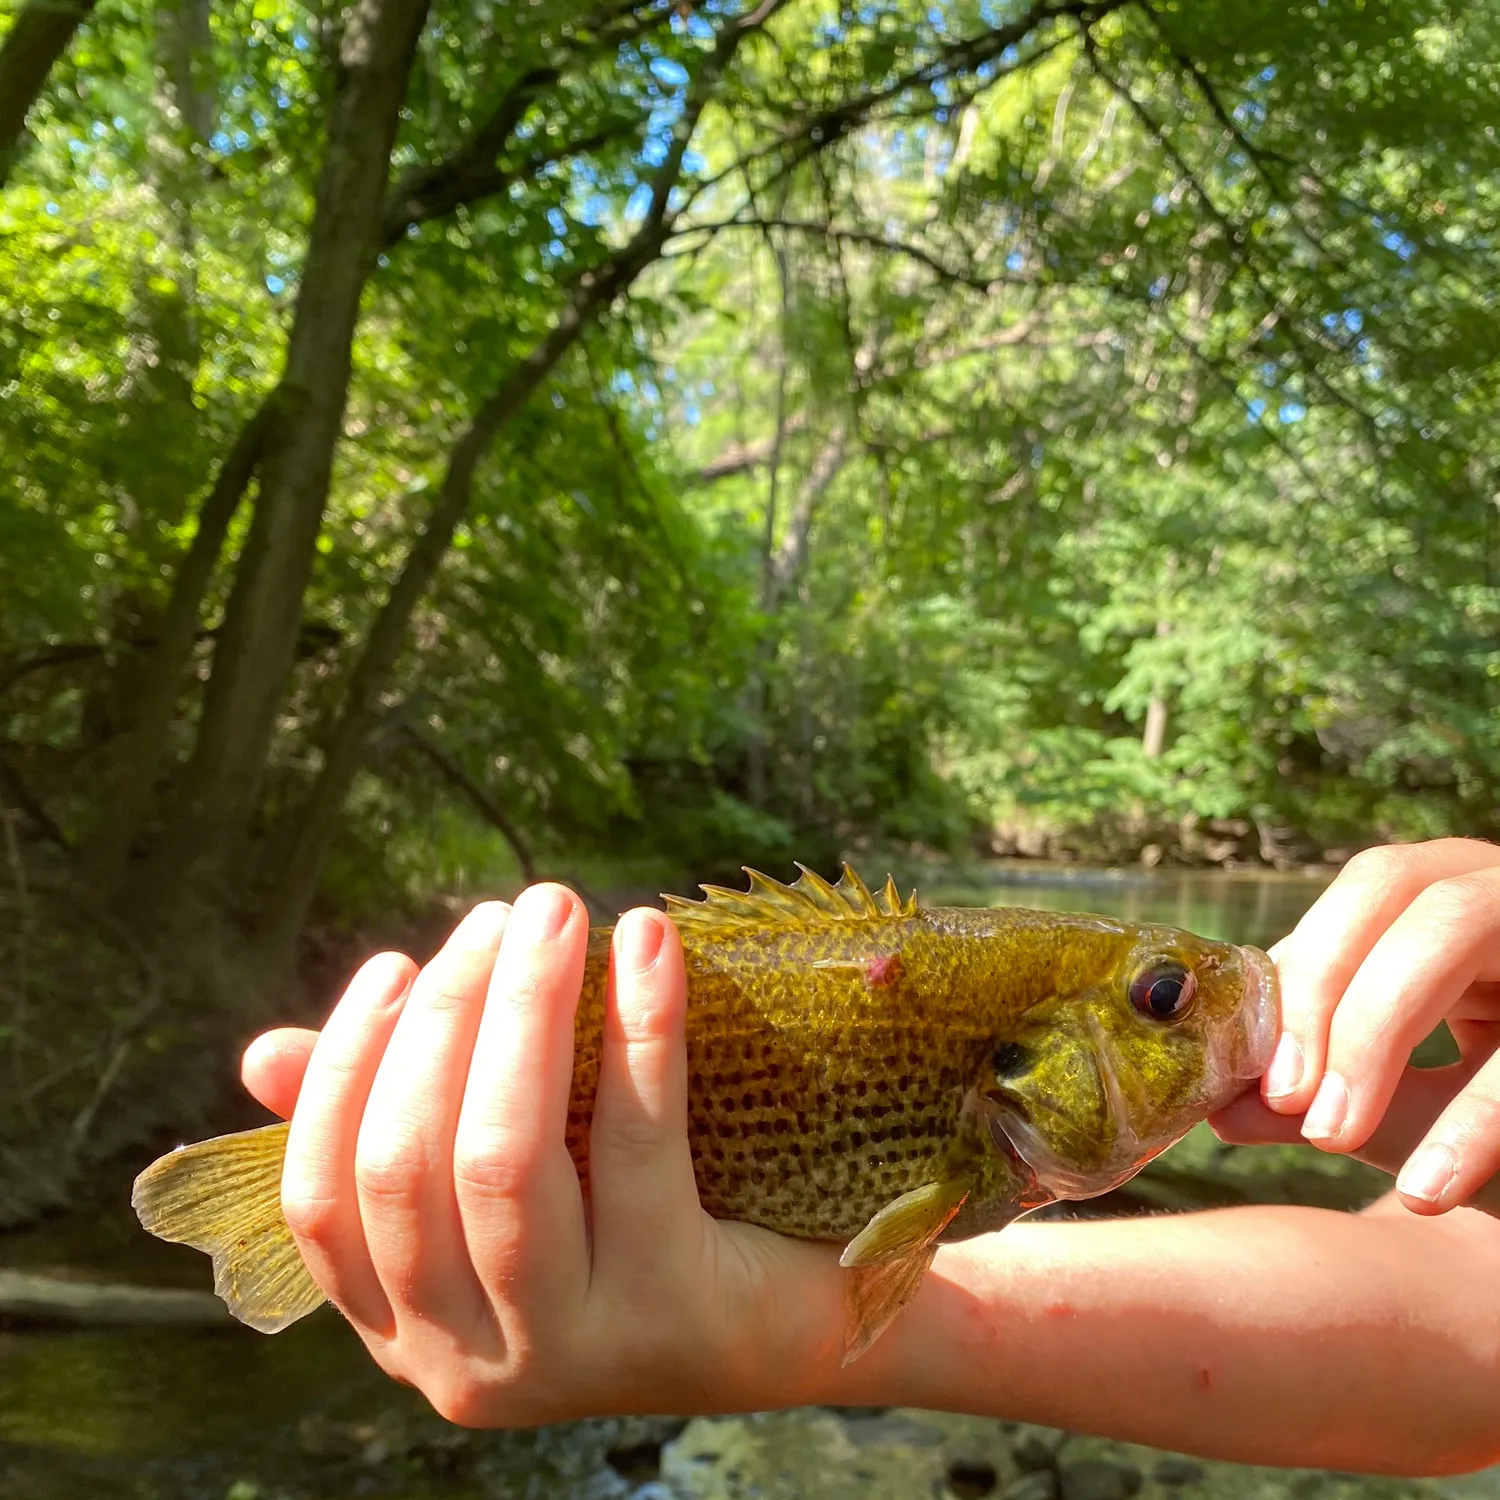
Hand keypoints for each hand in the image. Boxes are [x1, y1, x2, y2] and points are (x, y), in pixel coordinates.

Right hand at [240, 884, 849, 1425]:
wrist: (799, 1312)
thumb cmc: (637, 1224)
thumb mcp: (509, 1177)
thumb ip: (398, 1122)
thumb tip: (264, 1054)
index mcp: (405, 1329)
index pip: (322, 1198)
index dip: (347, 1069)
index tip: (400, 965)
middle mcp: (465, 1364)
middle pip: (410, 1166)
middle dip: (447, 1016)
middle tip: (507, 913)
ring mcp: (568, 1351)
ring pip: (504, 1160)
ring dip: (522, 1010)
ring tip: (557, 912)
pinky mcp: (670, 1313)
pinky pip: (636, 1144)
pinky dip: (637, 1024)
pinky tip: (648, 942)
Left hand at [1210, 838, 1499, 1216]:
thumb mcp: (1410, 1103)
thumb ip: (1322, 1095)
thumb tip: (1220, 1111)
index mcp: (1451, 895)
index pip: (1362, 894)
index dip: (1301, 973)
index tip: (1258, 1077)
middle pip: (1403, 893)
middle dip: (1334, 997)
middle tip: (1297, 1106)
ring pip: (1459, 928)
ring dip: (1380, 1032)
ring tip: (1334, 1136)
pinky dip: (1476, 1120)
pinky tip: (1426, 1190)